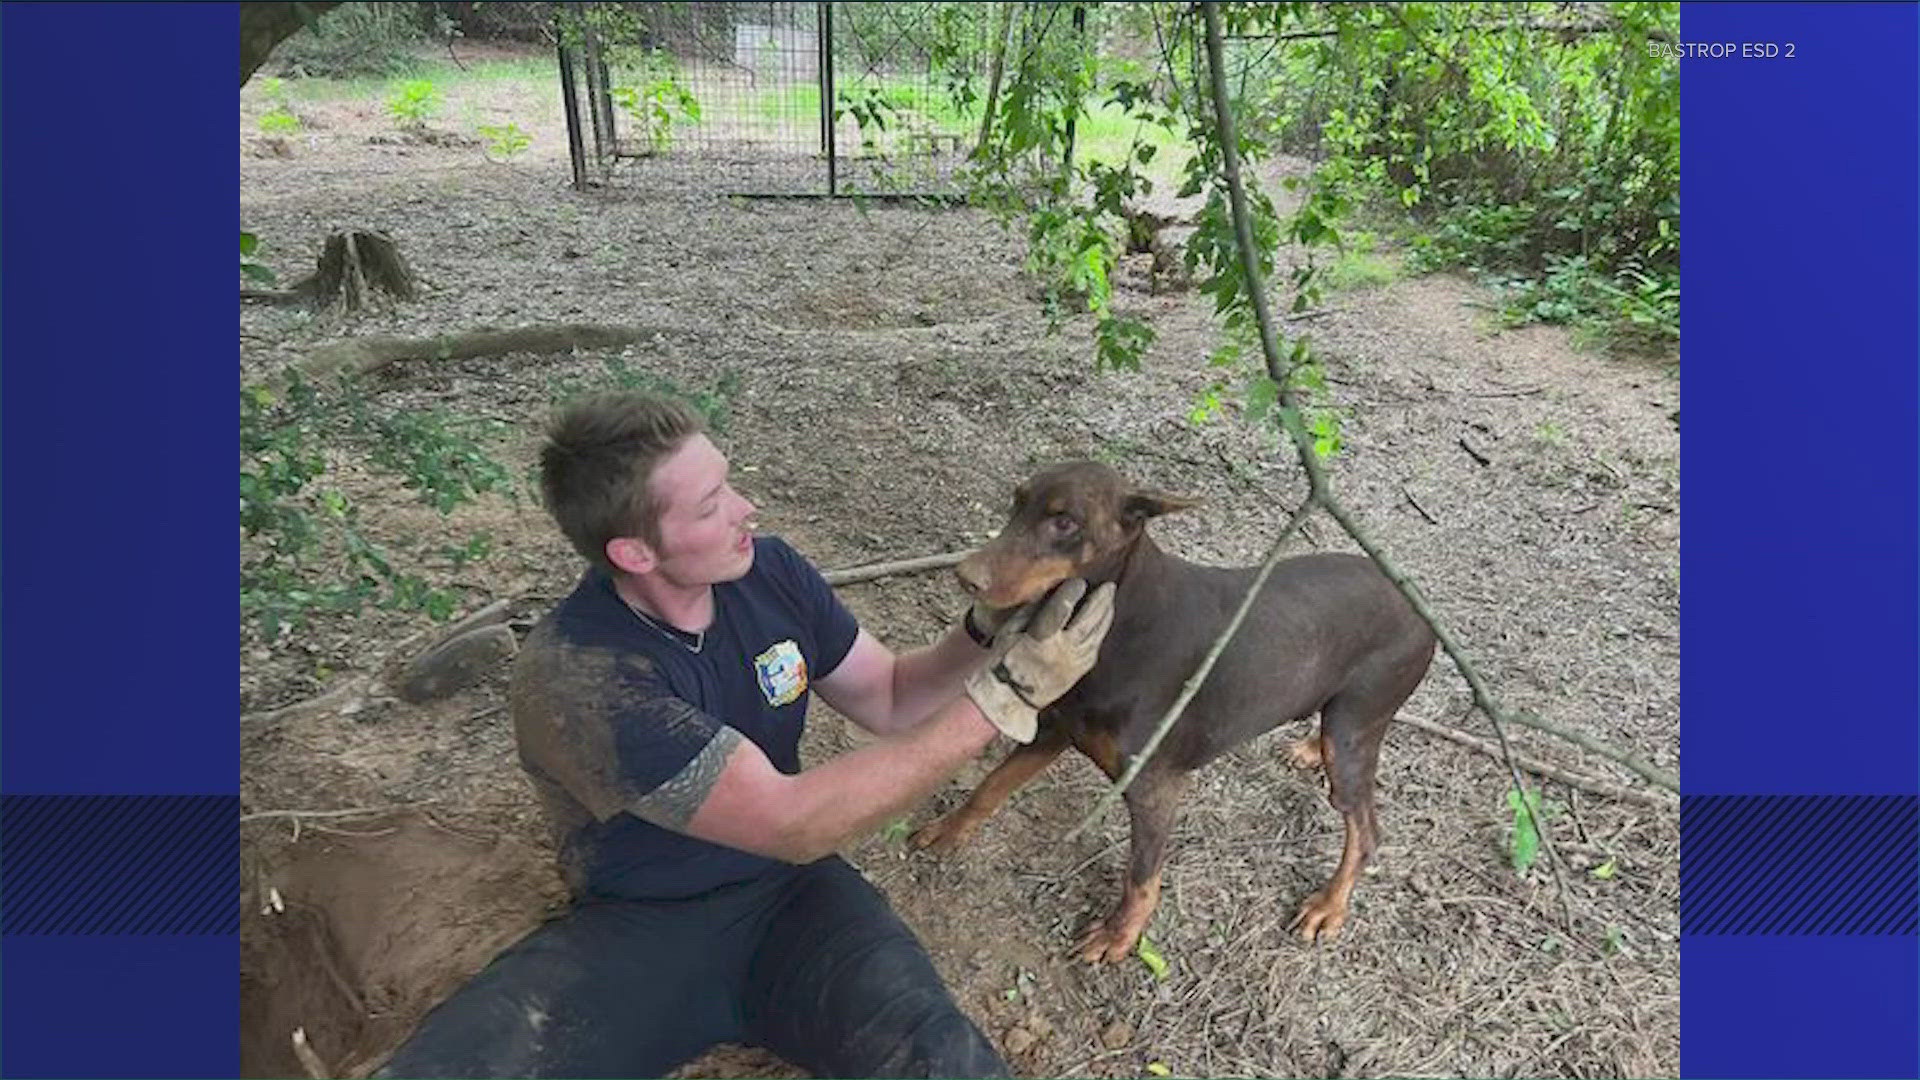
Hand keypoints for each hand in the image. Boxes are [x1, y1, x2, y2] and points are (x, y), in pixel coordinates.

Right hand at [965, 579, 1116, 741]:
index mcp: (1040, 640)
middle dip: (1099, 601)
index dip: (1071, 593)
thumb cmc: (1005, 661)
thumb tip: (1049, 591)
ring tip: (1110, 598)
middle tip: (1108, 586)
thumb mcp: (1009, 632)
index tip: (1079, 581)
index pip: (1060, 611)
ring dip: (1105, 614)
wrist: (1013, 699)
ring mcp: (1073, 663)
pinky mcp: (1079, 671)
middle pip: (1087, 621)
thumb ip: (1030, 611)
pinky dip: (1101, 631)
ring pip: (1096, 634)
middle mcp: (1061, 651)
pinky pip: (1095, 647)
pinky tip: (1104, 619)